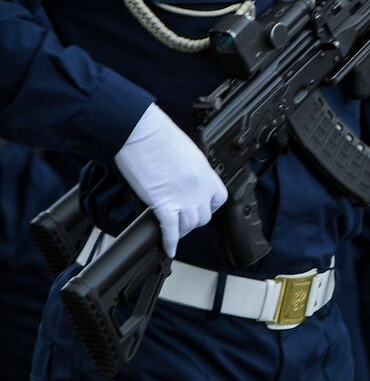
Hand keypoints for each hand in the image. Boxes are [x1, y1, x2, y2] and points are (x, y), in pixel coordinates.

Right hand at [115, 104, 227, 256]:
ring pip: (189, 226)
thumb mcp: (185, 152)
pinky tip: (167, 248)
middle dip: (193, 220)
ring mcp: (183, 196)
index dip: (209, 206)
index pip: (219, 197)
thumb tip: (184, 181)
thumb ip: (189, 170)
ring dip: (181, 231)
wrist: (140, 132)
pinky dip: (169, 242)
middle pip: (204, 216)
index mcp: (205, 171)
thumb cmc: (156, 135)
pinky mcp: (163, 203)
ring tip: (172, 231)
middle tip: (181, 220)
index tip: (200, 208)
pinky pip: (171, 230)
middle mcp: (199, 186)